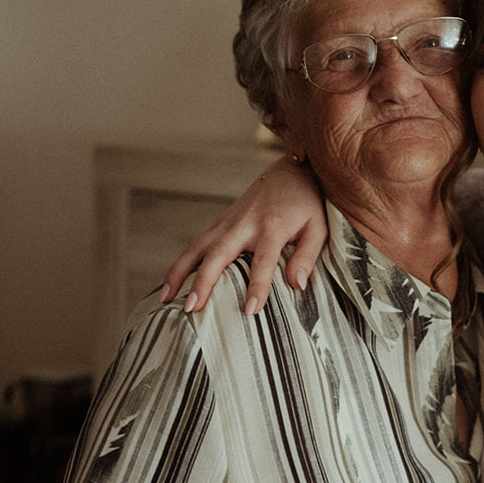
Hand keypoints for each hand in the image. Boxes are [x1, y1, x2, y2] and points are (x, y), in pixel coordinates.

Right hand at [158, 158, 327, 315]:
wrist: (291, 172)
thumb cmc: (307, 205)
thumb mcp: (318, 228)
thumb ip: (307, 256)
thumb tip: (296, 285)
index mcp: (272, 226)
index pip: (263, 262)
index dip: (257, 287)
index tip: (249, 310)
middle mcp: (245, 224)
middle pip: (219, 254)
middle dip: (203, 282)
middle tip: (193, 308)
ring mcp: (228, 222)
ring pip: (197, 247)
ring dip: (179, 272)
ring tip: (165, 299)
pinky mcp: (221, 223)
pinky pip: (197, 244)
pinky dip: (182, 263)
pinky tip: (171, 283)